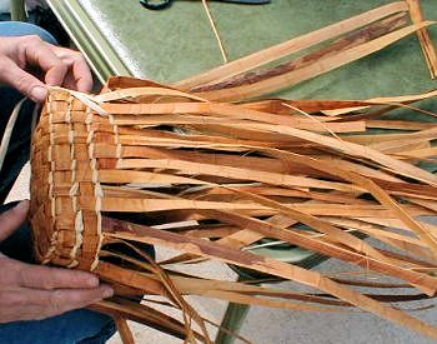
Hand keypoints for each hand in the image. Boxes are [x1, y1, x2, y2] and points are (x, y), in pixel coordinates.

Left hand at [0, 35, 92, 101]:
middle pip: (76, 62)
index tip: (50, 97)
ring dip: (77, 87)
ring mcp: (48, 62)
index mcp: (35, 46)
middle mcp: (47, 52)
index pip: (58, 64)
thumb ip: (23, 82)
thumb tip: (44, 96)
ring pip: (74, 72)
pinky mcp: (46, 73)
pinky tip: (65, 102)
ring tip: (75, 103)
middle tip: (82, 99)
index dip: (57, 82)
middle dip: (83, 80)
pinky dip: (68, 92)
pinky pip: (64, 81)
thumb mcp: (2, 69)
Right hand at [0, 201, 112, 322]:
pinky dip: (59, 311)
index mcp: (6, 276)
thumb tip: (26, 204)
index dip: (72, 281)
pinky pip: (39, 316)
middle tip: (109, 290)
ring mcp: (10, 310)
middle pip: (55, 300)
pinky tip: (72, 305)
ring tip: (99, 298)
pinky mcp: (8, 317)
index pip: (47, 280)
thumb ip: (5, 223)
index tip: (95, 280)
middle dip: (84, 297)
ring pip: (49, 311)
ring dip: (76, 306)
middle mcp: (11, 297)